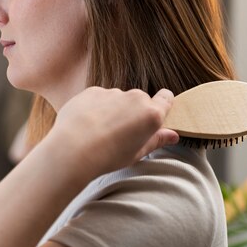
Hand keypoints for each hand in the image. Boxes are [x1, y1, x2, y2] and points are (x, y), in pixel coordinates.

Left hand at [47, 87, 178, 178]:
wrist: (74, 148)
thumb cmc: (108, 156)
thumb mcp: (138, 153)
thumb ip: (156, 140)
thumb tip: (173, 135)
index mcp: (151, 114)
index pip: (166, 98)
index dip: (163, 104)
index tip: (155, 113)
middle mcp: (135, 98)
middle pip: (140, 101)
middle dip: (134, 112)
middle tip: (122, 133)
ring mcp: (113, 92)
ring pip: (118, 99)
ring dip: (113, 110)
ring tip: (99, 132)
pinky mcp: (93, 91)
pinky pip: (99, 98)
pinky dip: (95, 108)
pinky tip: (86, 125)